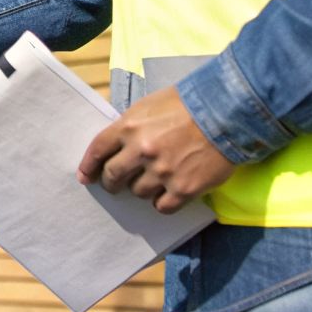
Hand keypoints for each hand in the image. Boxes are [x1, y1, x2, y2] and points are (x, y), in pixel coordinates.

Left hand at [77, 86, 234, 213]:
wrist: (226, 114)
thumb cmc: (187, 104)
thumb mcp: (150, 105)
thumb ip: (130, 125)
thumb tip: (117, 144)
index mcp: (129, 126)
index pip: (97, 150)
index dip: (88, 166)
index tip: (85, 176)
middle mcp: (141, 151)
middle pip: (113, 176)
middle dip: (111, 182)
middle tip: (115, 184)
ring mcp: (161, 172)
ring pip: (137, 192)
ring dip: (141, 188)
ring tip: (154, 179)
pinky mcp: (182, 189)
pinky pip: (161, 206)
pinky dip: (161, 202)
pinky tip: (168, 194)